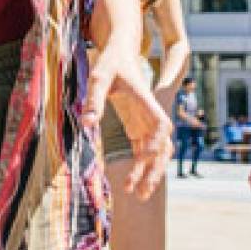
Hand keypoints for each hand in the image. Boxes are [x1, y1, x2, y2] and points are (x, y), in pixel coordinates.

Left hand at [85, 44, 171, 200]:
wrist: (121, 54)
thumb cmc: (110, 63)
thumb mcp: (98, 77)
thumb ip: (94, 99)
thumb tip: (87, 123)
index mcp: (145, 100)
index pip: (161, 123)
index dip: (157, 141)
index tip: (145, 156)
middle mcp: (150, 114)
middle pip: (163, 146)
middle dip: (155, 169)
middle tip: (141, 191)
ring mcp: (146, 122)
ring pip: (157, 153)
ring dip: (151, 173)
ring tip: (139, 195)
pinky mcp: (138, 127)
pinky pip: (144, 151)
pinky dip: (141, 167)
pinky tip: (132, 184)